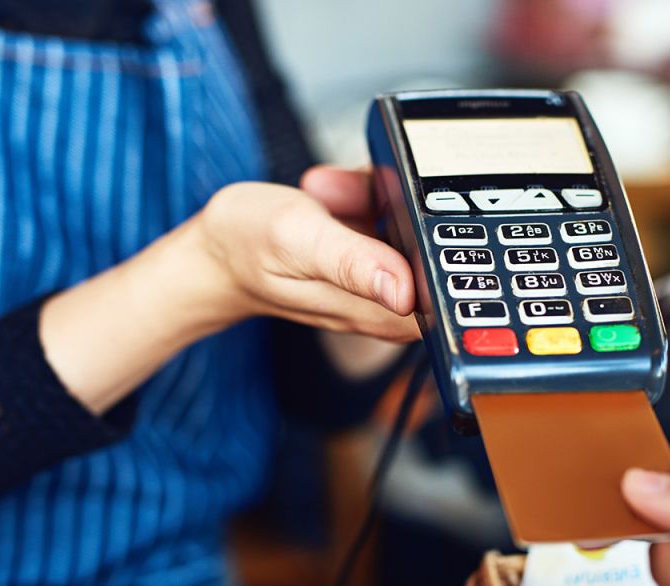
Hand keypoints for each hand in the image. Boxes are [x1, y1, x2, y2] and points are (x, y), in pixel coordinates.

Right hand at [41, 166, 417, 412]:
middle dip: (409, 203)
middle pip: (441, 246)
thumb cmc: (247, 249)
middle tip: (359, 188)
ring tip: (330, 192)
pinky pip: (397, 214)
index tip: (416, 202)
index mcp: (384, 312)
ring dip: (384, 193)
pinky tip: (338, 191)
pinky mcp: (377, 256)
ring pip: (418, 223)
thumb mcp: (300, 242)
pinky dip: (373, 192)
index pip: (453, 287)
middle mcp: (393, 303)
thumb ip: (355, 263)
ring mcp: (387, 279)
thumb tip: (404, 289)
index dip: (448, 238)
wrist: (216, 252)